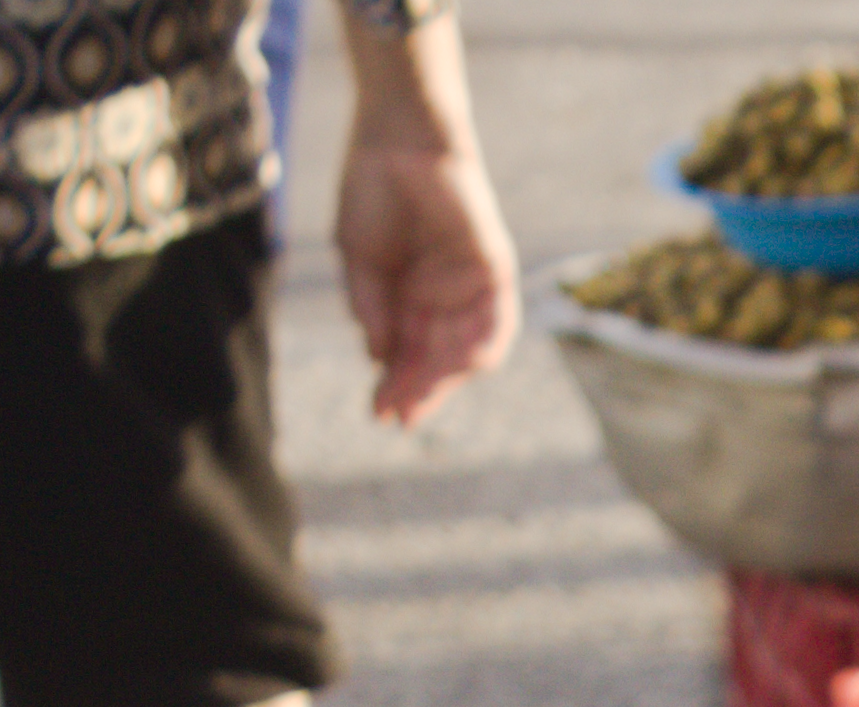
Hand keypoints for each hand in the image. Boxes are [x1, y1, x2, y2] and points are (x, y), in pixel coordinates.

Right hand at [340, 134, 512, 428]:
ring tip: (419, 398)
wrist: (395, 140)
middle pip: (439, 359)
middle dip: (419, 388)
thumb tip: (379, 358)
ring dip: (446, 376)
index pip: (412, 356)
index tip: (379, 412)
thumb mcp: (360, 260)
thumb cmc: (373, 194)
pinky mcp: (495, 268)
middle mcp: (446, 300)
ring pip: (468, 348)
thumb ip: (373, 308)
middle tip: (397, 415)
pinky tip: (463, 366)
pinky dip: (482, 344)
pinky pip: (498, 319)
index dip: (398, 385)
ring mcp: (472, 287)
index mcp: (413, 300)